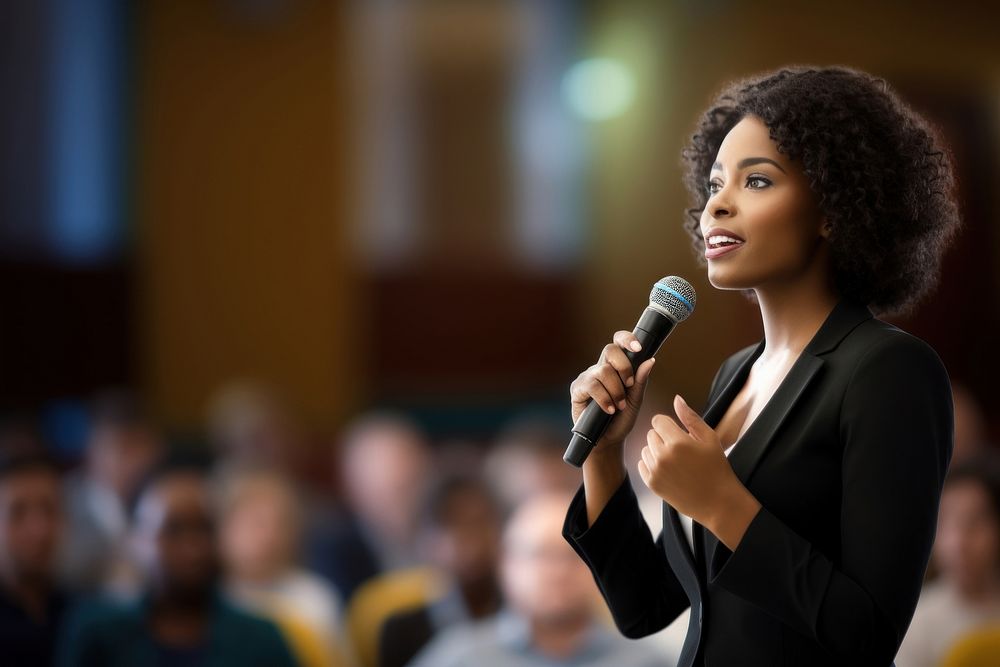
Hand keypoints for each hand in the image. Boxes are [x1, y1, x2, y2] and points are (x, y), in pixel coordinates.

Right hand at [570, 330, 656, 451]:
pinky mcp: (577, 389)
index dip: (627, 339)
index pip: (618, 343)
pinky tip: (608, 409)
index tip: (639, 348)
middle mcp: (601, 368)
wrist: (608, 440)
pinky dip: (604, 398)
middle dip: (624, 367)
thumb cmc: (622, 420)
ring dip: (616, 390)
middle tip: (629, 385)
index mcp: (616, 366)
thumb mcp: (635, 401)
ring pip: (603, 371)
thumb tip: (650, 360)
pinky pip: (591, 385)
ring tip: (619, 406)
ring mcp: (588, 378)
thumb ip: (640, 381)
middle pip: (610, 350)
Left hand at [638, 394, 760, 549]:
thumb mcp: (709, 438)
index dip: (668, 425)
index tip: (679, 433)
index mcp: (678, 442)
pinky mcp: (651, 483)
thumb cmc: (717, 468)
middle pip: (651, 433)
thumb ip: (690, 417)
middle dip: (663, 437)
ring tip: (675, 461)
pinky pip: (642, 464)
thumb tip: (676, 399)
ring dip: (656, 450)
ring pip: (645, 448)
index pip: (657, 420)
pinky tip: (668, 469)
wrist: (718, 502)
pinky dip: (651, 464)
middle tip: (681, 449)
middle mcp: (663, 455)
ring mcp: (655, 470)